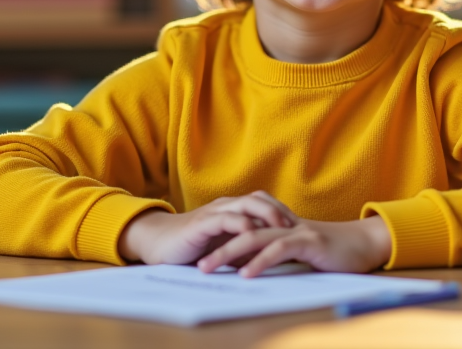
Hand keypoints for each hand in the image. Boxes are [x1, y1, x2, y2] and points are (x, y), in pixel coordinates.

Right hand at [117, 191, 296, 264]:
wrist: (158, 244)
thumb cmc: (192, 249)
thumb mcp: (225, 249)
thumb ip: (245, 250)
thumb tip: (271, 262)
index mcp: (234, 210)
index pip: (265, 205)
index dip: (284, 214)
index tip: (303, 229)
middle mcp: (227, 206)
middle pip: (261, 199)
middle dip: (281, 211)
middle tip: (299, 228)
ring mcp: (215, 212)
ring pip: (247, 205)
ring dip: (268, 215)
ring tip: (283, 230)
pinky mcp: (202, 223)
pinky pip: (226, 219)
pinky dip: (241, 225)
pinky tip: (253, 234)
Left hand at [194, 215, 392, 277]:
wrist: (364, 243)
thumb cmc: (333, 252)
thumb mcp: (299, 253)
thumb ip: (276, 255)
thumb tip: (249, 269)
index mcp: (278, 226)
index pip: (244, 231)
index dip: (221, 243)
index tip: (200, 258)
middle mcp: (283, 225)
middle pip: (242, 233)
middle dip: (217, 249)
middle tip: (197, 265)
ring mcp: (296, 231)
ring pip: (254, 238)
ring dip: (228, 254)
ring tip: (209, 267)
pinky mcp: (309, 242)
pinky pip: (279, 250)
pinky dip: (260, 261)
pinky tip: (246, 273)